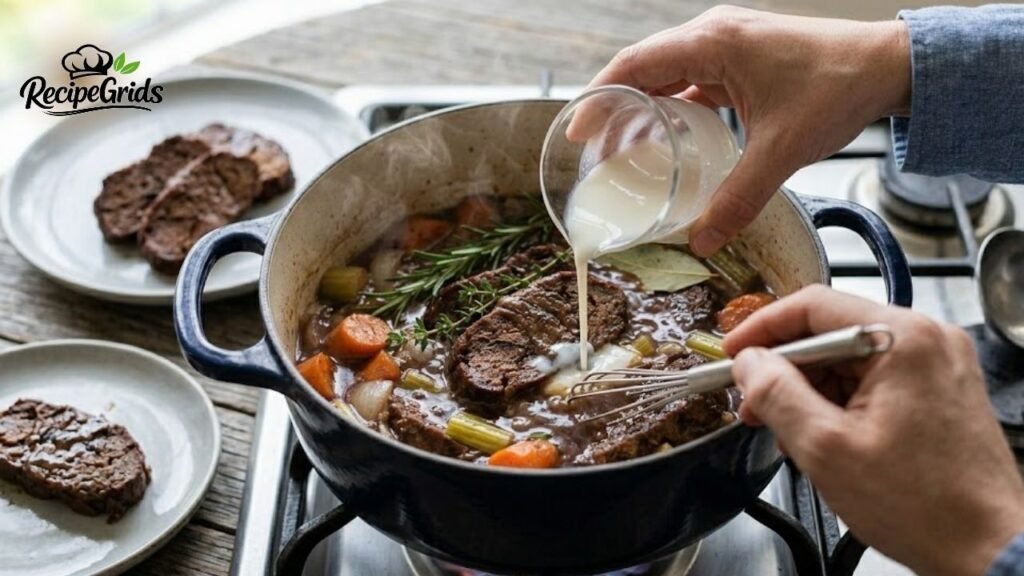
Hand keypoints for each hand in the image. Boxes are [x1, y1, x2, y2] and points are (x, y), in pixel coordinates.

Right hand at [586, 6, 910, 255]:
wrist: (888, 64)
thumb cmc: (837, 90)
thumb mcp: (781, 151)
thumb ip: (739, 199)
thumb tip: (703, 242)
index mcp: (712, 43)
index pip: (633, 65)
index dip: (598, 99)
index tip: (575, 133)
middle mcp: (711, 35)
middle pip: (641, 67)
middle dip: (612, 108)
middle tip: (591, 150)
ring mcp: (725, 43)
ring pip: (664, 73)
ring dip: (640, 107)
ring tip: (619, 148)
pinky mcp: (739, 57)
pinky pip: (689, 79)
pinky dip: (669, 106)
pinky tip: (664, 138)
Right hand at [724, 286, 1023, 575]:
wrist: (988, 550)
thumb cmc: (925, 506)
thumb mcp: (826, 448)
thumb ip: (777, 394)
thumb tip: (749, 362)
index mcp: (903, 339)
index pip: (813, 306)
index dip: (761, 328)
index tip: (733, 352)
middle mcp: (927, 341)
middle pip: (831, 333)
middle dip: (785, 369)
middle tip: (753, 402)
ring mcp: (936, 365)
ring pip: (849, 359)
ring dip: (810, 391)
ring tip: (786, 431)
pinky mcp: (938, 391)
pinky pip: (873, 380)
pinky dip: (840, 403)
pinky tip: (821, 436)